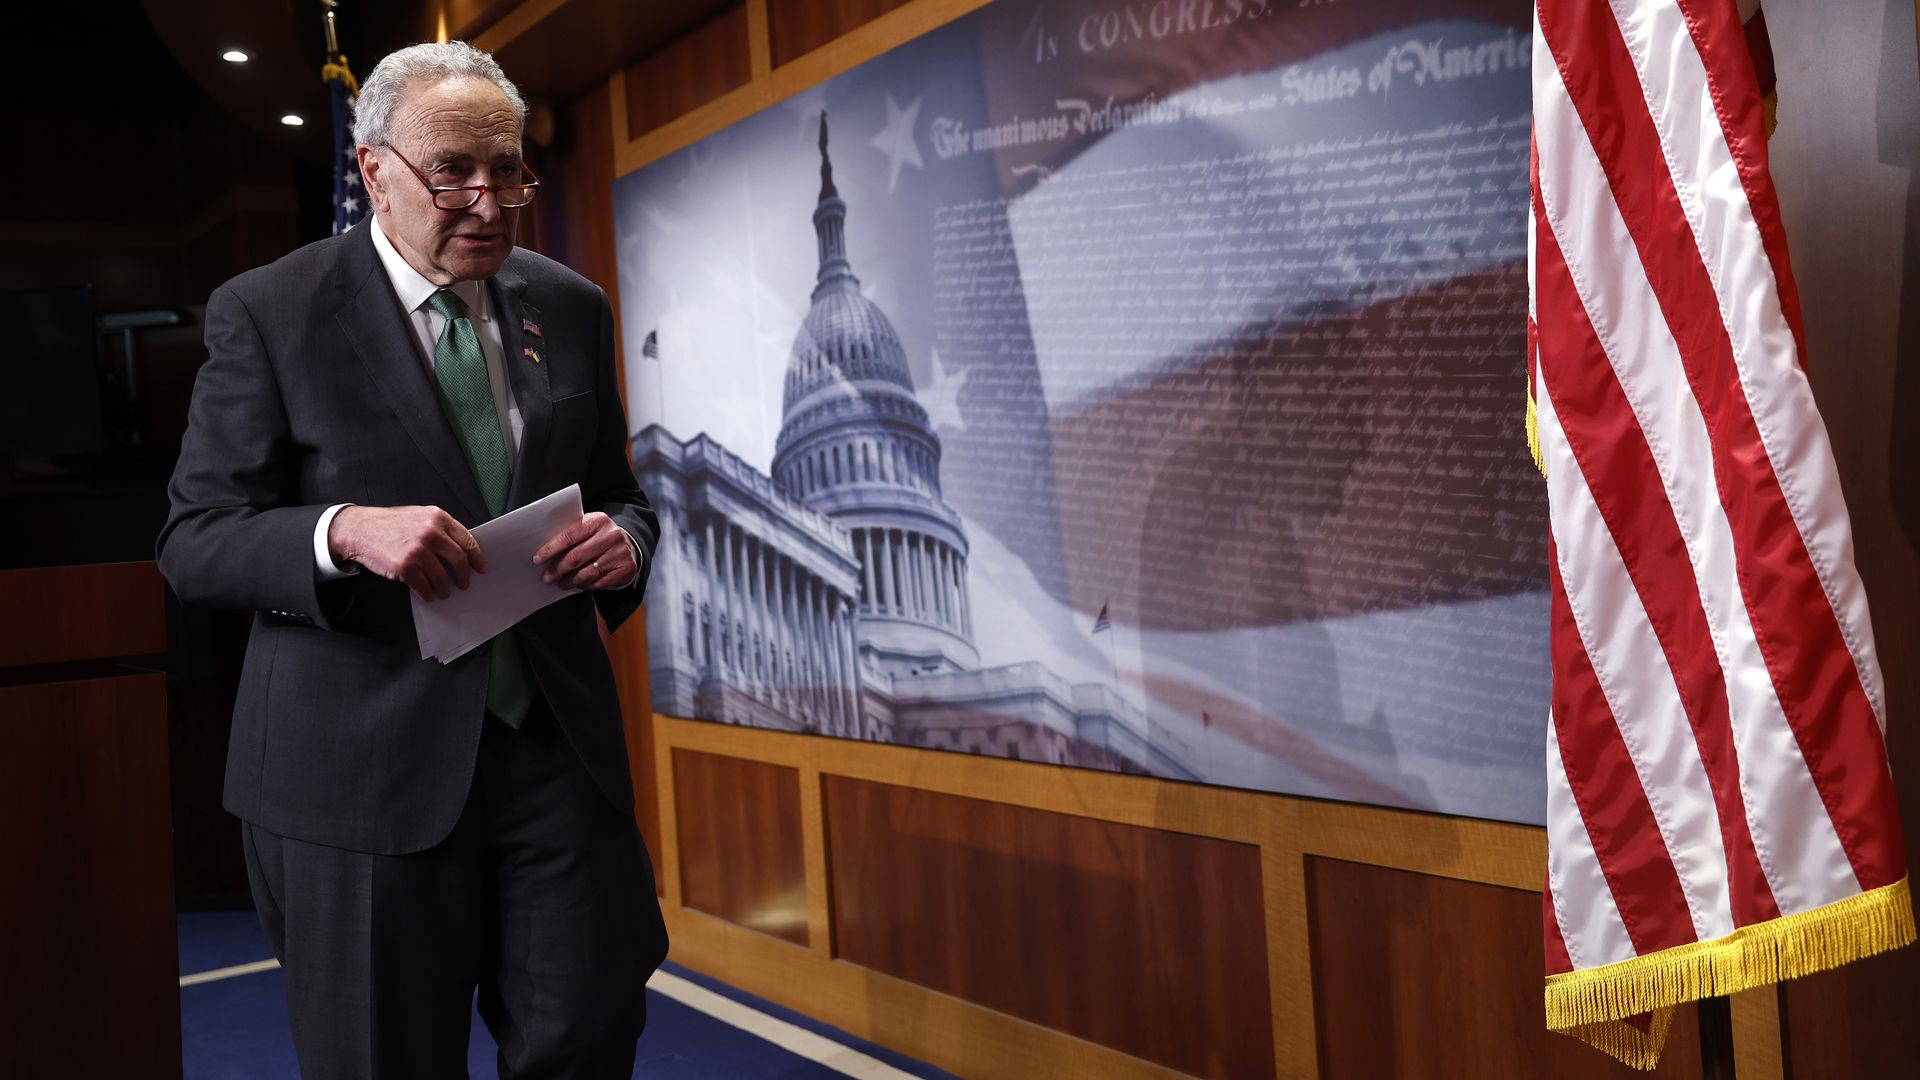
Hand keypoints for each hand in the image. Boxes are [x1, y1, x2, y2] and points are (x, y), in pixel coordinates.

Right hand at [329, 505, 486, 601]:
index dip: (477, 558)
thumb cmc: (390, 524)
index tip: (481, 568)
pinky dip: (428, 593)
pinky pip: (424, 586)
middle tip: (464, 584)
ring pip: (442, 577)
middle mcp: (430, 533)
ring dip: (445, 588)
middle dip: (464, 576)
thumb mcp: (419, 516)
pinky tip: (429, 595)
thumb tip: (460, 549)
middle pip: (459, 560)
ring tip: (444, 592)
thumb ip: (440, 529)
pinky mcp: (405, 567)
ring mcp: (418, 551)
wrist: (359, 529)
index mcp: (438, 518)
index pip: (467, 540)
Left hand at [534, 512, 634, 590]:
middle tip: (547, 577)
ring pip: (587, 573)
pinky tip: (578, 584)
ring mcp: (620, 553)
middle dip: (558, 569)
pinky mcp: (625, 569)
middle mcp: (611, 535)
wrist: (629, 546)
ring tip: (561, 583)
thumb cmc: (599, 537)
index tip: (537, 559)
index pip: (569, 536)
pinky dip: (585, 585)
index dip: (551, 549)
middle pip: (576, 557)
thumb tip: (543, 552)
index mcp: (598, 520)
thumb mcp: (588, 528)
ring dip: (570, 581)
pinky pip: (599, 582)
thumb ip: (570, 535)